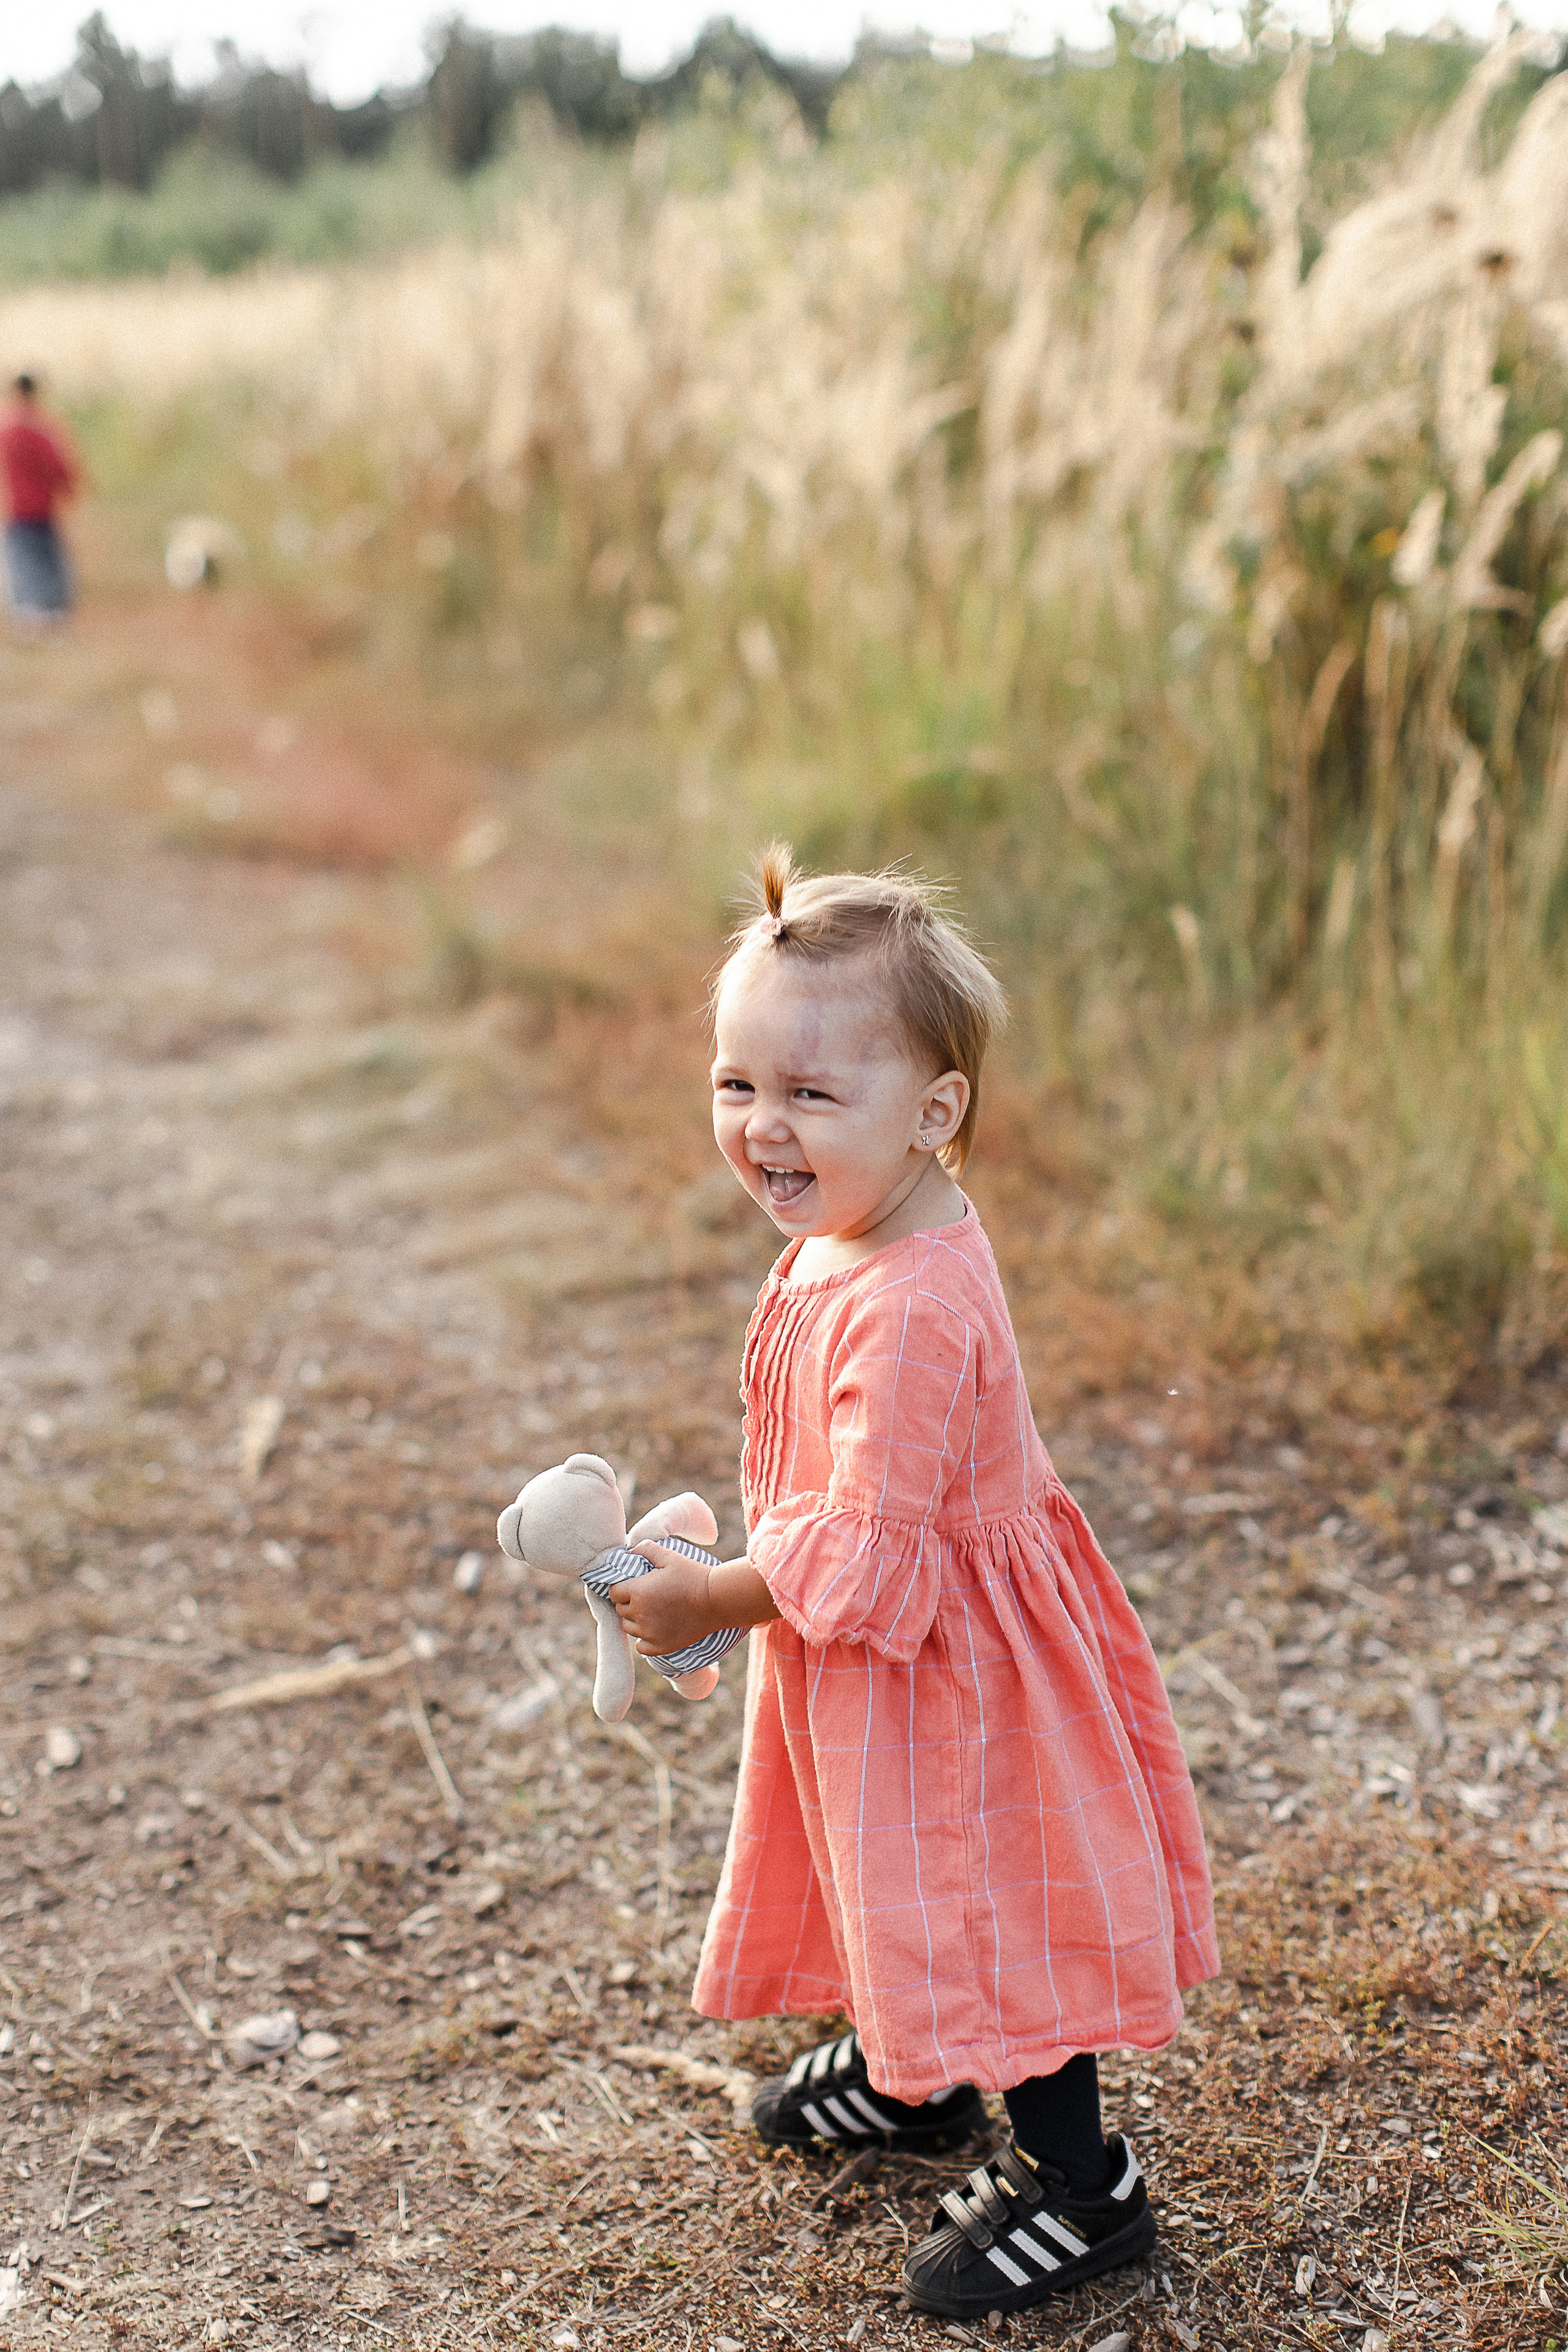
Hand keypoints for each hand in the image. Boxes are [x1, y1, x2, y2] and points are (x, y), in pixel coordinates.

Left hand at [609, 1542, 780, 1652]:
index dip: (621, 1587)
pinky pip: (640, 1646)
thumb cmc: (693, 1575)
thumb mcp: (670, 1557)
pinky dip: (644, 1639)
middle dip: (628, 1602)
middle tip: (645, 1597)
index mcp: (638, 1591)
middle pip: (620, 1610)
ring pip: (629, 1627)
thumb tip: (629, 1550)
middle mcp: (640, 1614)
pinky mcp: (660, 1646)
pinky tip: (654, 1629)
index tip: (632, 1585)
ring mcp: (649, 1633)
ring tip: (651, 1612)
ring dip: (635, 1620)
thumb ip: (646, 1549)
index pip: (614, 1592)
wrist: (717, 1600)